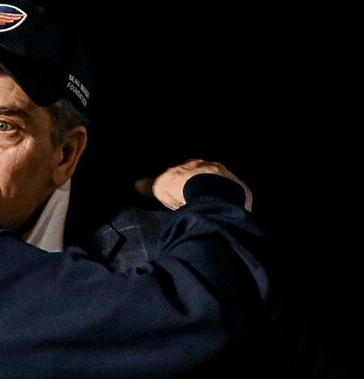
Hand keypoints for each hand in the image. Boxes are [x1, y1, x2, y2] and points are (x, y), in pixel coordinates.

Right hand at [135, 158, 252, 210]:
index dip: (184, 179)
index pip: (189, 169)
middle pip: (208, 177)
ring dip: (218, 195)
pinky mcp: (243, 193)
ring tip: (210, 210)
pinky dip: (230, 206)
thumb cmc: (182, 187)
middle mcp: (214, 167)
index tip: (181, 190)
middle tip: (196, 201)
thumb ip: (150, 185)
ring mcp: (231, 179)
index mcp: (195, 163)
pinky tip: (224, 215)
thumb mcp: (160, 186)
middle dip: (203, 186)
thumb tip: (136, 183)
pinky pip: (235, 199)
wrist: (211, 194)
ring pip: (223, 186)